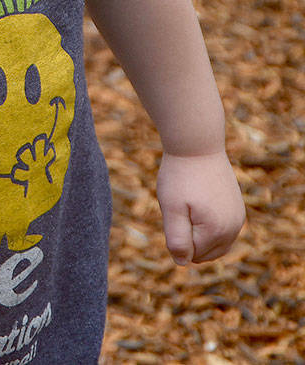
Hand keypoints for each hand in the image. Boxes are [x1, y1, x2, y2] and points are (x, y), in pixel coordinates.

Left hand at [156, 150, 244, 264]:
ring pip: (213, 243)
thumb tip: (183, 263)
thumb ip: (177, 239)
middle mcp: (234, 229)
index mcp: (217, 232)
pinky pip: (221, 230)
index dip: (176, 234)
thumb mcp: (172, 209)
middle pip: (203, 252)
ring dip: (196, 231)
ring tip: (189, 204)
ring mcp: (238, 219)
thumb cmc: (180, 177)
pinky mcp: (237, 210)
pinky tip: (198, 203)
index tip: (175, 210)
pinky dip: (206, 224)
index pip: (190, 254)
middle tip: (181, 208)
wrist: (197, 146)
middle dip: (187, 236)